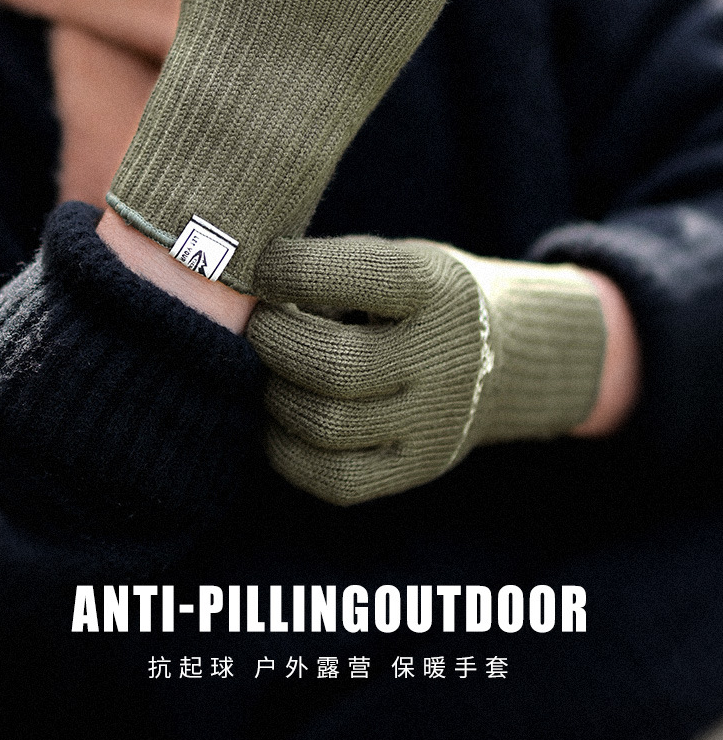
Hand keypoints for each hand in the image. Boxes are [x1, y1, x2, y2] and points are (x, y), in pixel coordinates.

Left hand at [248, 236, 606, 504]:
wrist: (498, 356)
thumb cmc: (415, 298)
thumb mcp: (394, 259)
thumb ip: (329, 268)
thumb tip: (240, 291)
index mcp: (437, 287)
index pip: (362, 276)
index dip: (294, 270)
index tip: (264, 269)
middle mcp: (444, 357)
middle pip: (338, 365)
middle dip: (275, 343)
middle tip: (257, 326)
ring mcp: (434, 420)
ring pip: (328, 425)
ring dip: (276, 396)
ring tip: (270, 372)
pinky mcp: (418, 466)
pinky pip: (334, 480)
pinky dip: (288, 451)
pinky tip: (282, 419)